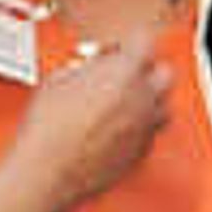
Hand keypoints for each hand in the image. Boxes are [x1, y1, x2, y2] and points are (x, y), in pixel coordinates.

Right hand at [26, 28, 168, 209]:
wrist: (47, 170)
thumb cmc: (48, 130)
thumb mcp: (58, 79)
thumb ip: (85, 67)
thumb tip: (88, 70)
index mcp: (125, 73)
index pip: (145, 41)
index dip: (130, 41)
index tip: (119, 46)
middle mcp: (143, 100)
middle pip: (164, 72)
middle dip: (147, 69)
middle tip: (125, 71)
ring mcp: (145, 129)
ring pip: (164, 106)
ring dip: (149, 99)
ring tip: (124, 100)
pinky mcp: (140, 154)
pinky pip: (150, 133)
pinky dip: (138, 127)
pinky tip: (117, 127)